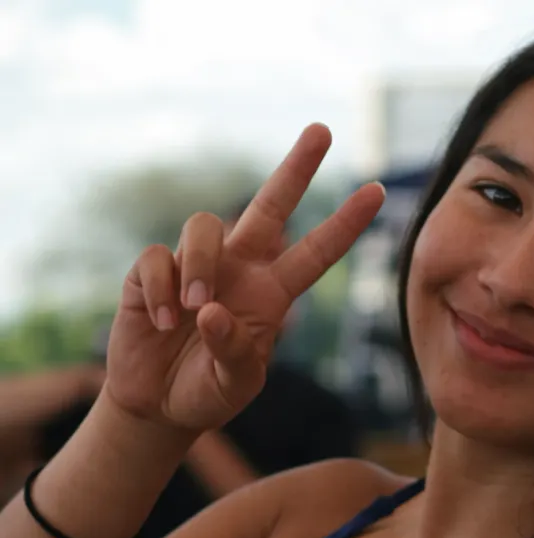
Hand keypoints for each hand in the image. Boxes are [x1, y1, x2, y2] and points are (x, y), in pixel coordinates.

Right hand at [104, 125, 384, 434]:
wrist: (158, 406)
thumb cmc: (207, 393)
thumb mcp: (234, 385)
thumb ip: (234, 353)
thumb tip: (212, 311)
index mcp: (271, 297)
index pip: (314, 255)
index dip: (343, 225)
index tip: (377, 192)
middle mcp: (239, 270)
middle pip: (270, 206)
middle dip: (296, 169)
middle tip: (322, 130)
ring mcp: (196, 266)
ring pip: (204, 227)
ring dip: (201, 264)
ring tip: (193, 310)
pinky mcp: (152, 271)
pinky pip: (158, 259)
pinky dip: (160, 291)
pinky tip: (161, 324)